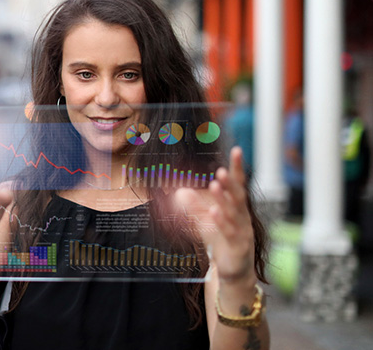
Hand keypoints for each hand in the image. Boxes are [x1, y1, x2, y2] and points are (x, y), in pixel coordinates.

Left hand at [174, 147, 254, 283]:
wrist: (234, 272)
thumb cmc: (222, 243)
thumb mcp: (206, 223)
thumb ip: (195, 208)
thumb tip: (180, 192)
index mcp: (238, 209)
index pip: (239, 185)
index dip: (238, 168)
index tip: (237, 150)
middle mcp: (243, 217)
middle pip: (239, 196)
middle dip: (231, 182)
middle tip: (222, 169)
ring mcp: (243, 232)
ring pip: (235, 212)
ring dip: (224, 198)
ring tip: (216, 184)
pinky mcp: (238, 246)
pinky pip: (230, 232)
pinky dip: (222, 221)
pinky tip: (214, 211)